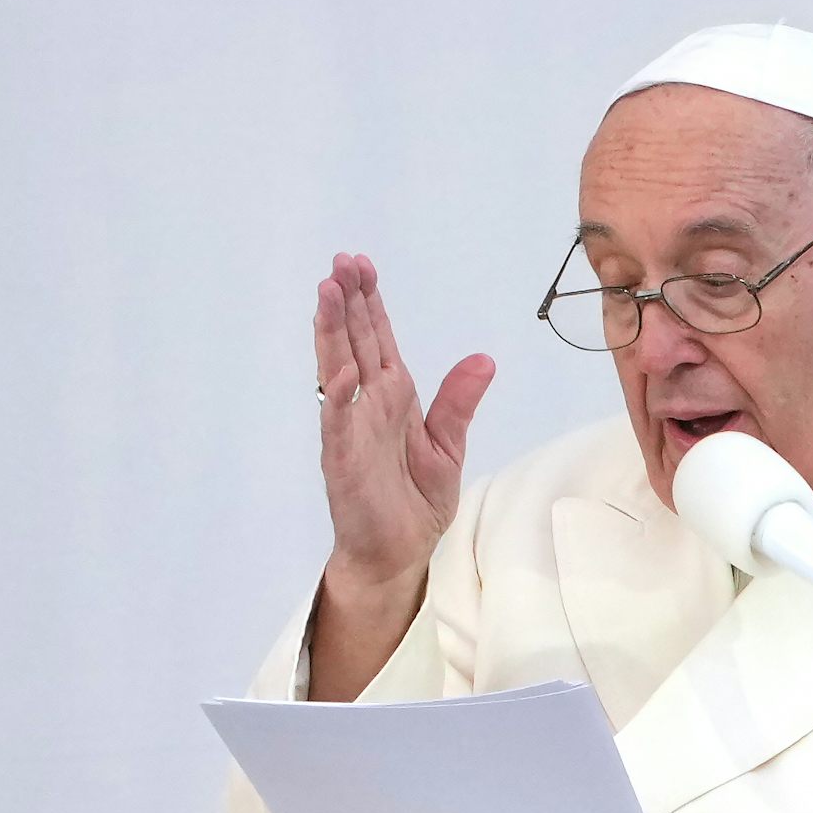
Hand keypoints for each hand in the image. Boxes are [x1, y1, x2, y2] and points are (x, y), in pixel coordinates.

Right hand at [315, 252, 494, 592]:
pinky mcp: (344, 458)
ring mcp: (352, 428)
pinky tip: (339, 367)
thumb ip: (459, 403)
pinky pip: (339, 421)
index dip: (371, 303)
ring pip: (338, 369)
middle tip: (341, 261)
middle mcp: (368, 404)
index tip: (362, 265)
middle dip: (349, 302)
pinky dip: (339, 395)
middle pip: (355, 342)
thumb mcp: (447, 446)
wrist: (398, 551)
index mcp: (394, 397)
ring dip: (332, 331)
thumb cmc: (416, 501)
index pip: (379, 340)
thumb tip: (484, 360)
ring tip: (328, 291)